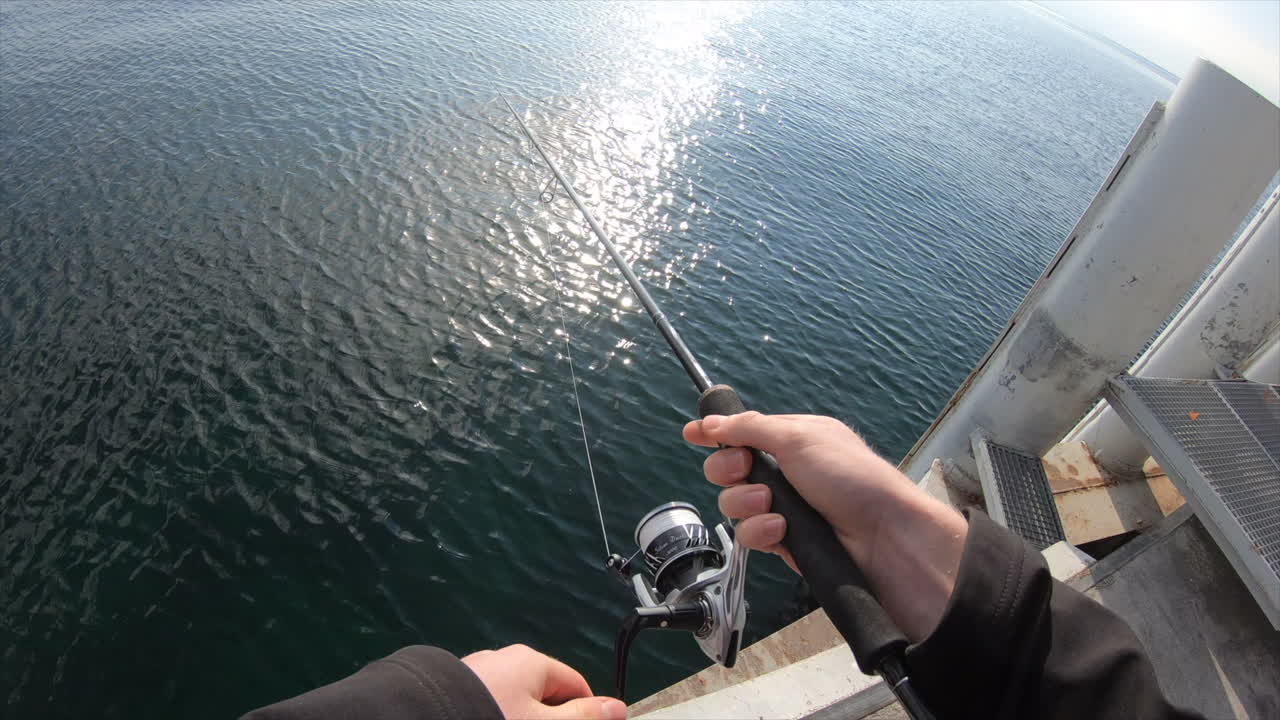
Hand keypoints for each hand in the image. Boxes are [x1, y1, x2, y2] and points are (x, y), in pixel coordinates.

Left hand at [462, 645, 626, 719]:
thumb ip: (583, 717)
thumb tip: (617, 708)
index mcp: (532, 662)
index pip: (575, 686)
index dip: (587, 713)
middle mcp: (504, 661)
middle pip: (544, 694)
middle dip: (552, 717)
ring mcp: (477, 675)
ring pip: (514, 702)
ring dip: (521, 716)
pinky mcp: (455, 691)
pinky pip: (488, 704)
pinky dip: (495, 715)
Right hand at [683, 412, 966, 640]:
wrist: (885, 539)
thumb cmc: (851, 478)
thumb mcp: (799, 439)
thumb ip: (750, 428)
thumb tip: (712, 421)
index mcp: (794, 440)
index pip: (745, 432)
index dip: (717, 433)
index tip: (691, 434)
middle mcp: (788, 473)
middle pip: (730, 469)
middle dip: (728, 470)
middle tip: (743, 470)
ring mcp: (785, 509)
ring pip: (735, 504)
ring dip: (747, 503)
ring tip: (772, 505)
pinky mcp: (785, 542)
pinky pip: (751, 535)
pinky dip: (762, 531)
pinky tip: (782, 531)